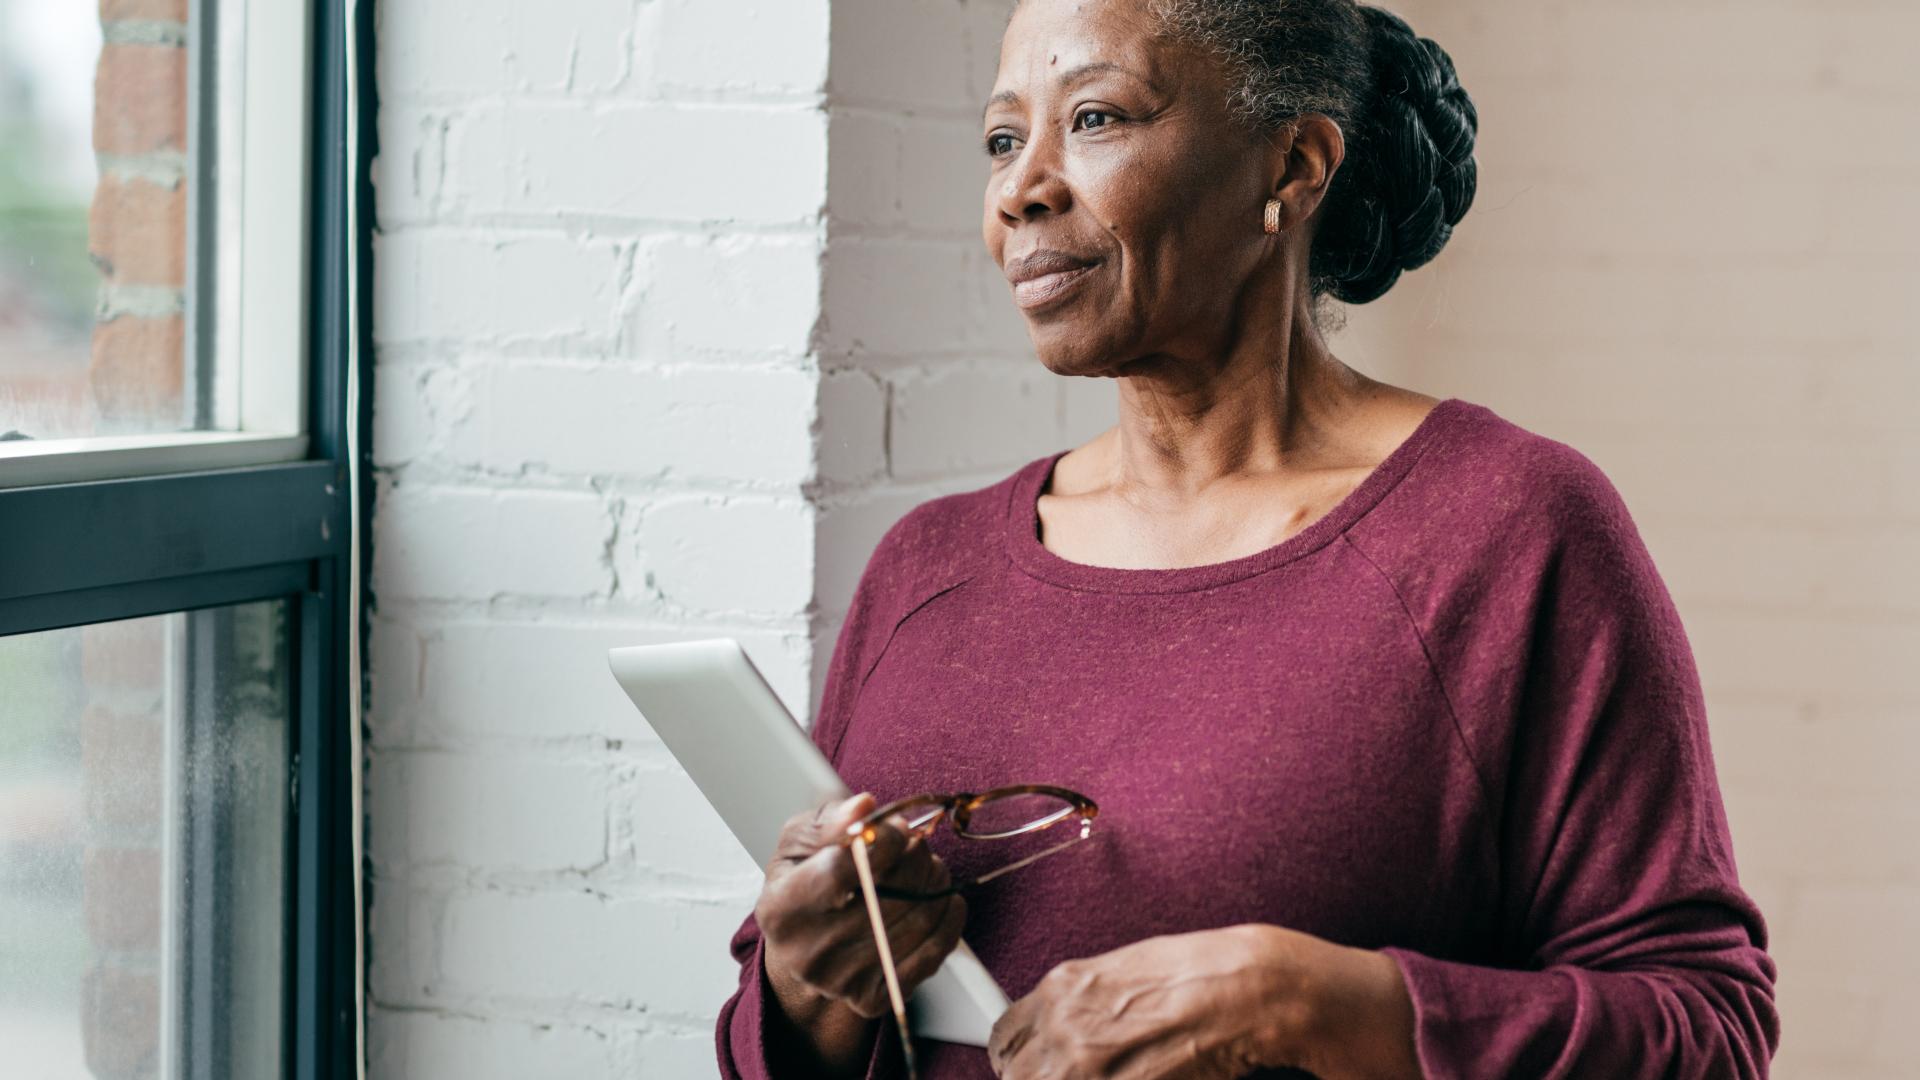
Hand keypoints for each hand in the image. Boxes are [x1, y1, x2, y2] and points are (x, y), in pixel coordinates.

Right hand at [755, 792, 968, 1020]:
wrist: (805, 949)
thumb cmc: (804, 884)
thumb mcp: (798, 844)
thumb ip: (830, 821)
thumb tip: (864, 808)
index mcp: (781, 908)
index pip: (842, 870)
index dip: (882, 842)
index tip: (897, 828)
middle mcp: (808, 952)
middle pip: (887, 896)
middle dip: (915, 858)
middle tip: (916, 844)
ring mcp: (842, 981)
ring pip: (917, 919)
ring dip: (935, 881)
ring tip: (927, 867)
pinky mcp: (874, 998)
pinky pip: (934, 951)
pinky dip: (947, 916)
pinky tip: (942, 898)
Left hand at [987, 924, 1419, 1079]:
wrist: (1245, 990)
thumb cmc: (1197, 975)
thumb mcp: (1121, 971)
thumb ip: (1078, 1002)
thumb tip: (1058, 1026)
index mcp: (1061, 989)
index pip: (1003, 1039)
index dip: (1018, 1057)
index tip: (1031, 1065)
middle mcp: (1065, 1026)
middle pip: (1016, 1076)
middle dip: (1039, 1078)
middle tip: (1075, 1073)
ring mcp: (1087, 1064)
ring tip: (1113, 1074)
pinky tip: (1131, 1077)